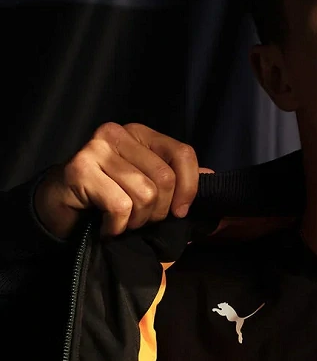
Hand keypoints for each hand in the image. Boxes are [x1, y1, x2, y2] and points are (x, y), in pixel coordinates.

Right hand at [34, 122, 211, 238]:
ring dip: (137, 221)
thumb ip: (179, 180)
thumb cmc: (109, 197)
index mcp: (142, 134)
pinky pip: (119, 207)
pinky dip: (117, 227)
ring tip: (123, 223)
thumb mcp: (148, 185)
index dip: (190, 188)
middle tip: (142, 220)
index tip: (181, 212)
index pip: (183, 154)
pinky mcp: (79, 169)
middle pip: (165, 179)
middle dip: (160, 211)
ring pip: (144, 195)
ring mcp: (96, 148)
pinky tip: (107, 227)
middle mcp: (119, 133)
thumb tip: (211, 176)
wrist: (61, 205)